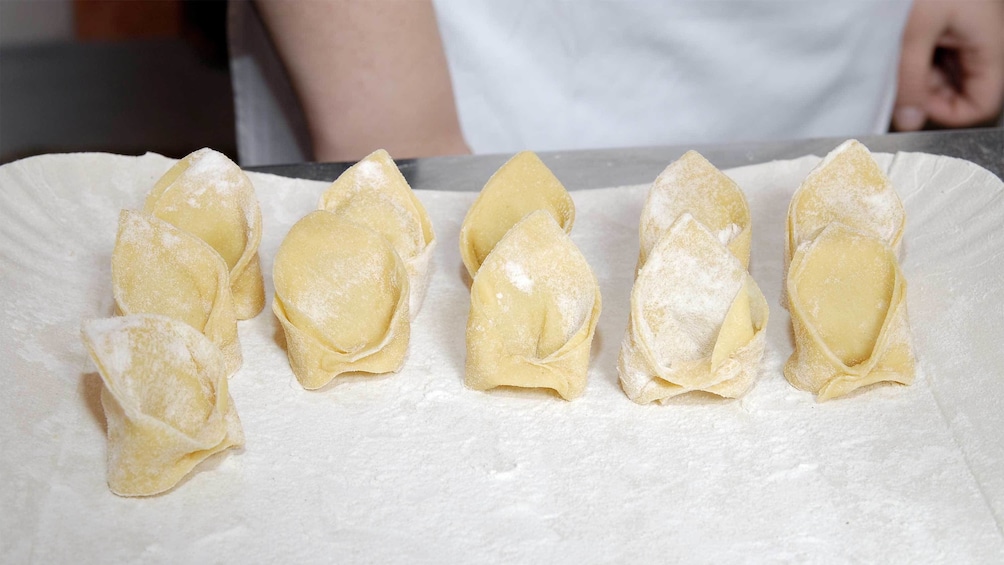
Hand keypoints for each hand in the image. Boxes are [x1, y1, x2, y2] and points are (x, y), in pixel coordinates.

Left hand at [894, 0, 1003, 130]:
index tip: (915, 105)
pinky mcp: (945, 21)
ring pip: (941, 73)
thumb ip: (911, 79)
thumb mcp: (914, 32)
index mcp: (990, 44)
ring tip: (897, 50)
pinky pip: (932, 52)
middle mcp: (982, 40)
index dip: (947, 113)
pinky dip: (912, 55)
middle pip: (959, 90)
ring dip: (915, 72)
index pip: (981, 104)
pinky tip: (898, 41)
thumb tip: (909, 123)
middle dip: (925, 91)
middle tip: (898, 73)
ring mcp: (964, 31)